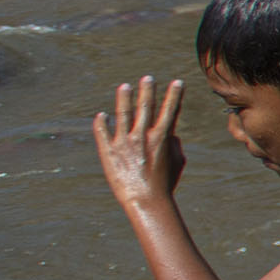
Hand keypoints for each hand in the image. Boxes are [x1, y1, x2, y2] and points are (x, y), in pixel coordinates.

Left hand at [93, 75, 187, 206]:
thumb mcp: (178, 163)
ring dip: (124, 98)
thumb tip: (172, 134)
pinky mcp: (108, 152)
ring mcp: (124, 142)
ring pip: (123, 113)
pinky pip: (102, 132)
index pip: (170, 109)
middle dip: (148, 90)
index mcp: (162, 137)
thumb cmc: (165, 184)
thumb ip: (175, 145)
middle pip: (146, 106)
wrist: (146, 201)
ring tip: (124, 86)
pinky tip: (101, 115)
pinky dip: (101, 123)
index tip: (177, 82)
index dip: (175, 94)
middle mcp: (143, 135)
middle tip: (148, 78)